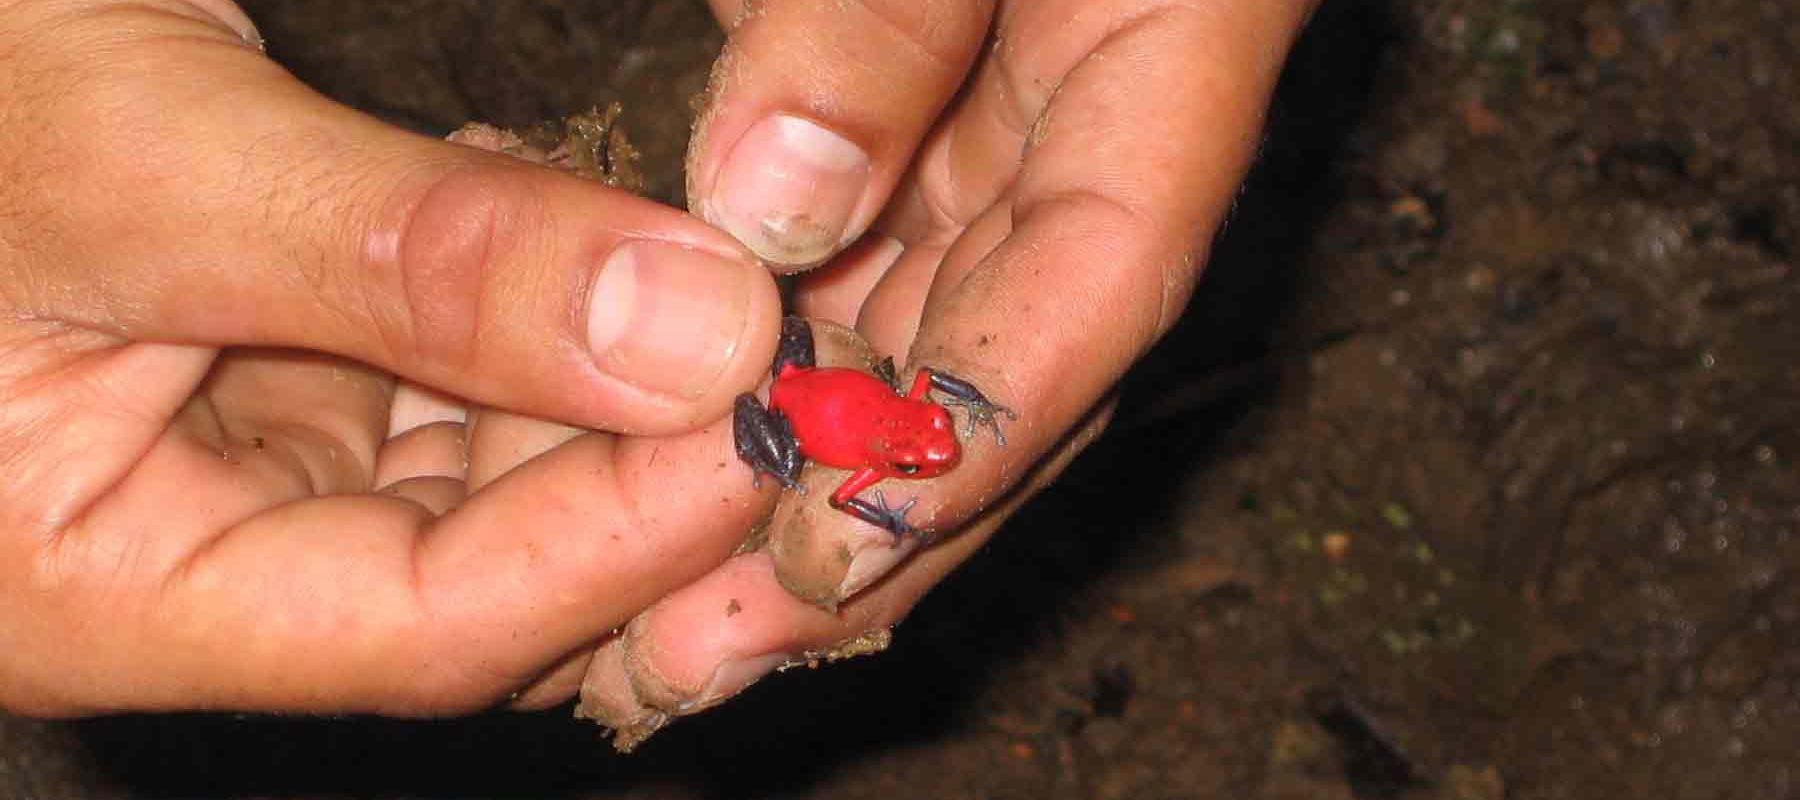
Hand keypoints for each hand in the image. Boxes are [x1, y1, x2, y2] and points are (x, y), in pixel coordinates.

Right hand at [0, 0, 784, 715]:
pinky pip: (456, 378)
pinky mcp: (284, 370)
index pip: (421, 624)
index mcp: (105, 587)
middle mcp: (192, 554)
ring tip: (754, 304)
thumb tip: (695, 335)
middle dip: (647, 470)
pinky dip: (552, 319)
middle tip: (806, 370)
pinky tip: (631, 253)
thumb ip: (416, 263)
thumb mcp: (149, 158)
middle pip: (481, 567)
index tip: (767, 425)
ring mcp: (244, 460)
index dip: (615, 540)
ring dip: (623, 390)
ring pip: (488, 472)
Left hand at [576, 0, 1318, 745]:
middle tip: (704, 655)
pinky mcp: (903, 115)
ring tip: (663, 619)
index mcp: (1176, 31)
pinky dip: (761, 376)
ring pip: (912, 343)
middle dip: (866, 529)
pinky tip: (666, 466)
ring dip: (798, 481)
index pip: (1103, 272)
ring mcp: (1002, 126)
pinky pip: (843, 269)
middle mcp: (1100, 118)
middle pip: (1004, 366)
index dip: (977, 434)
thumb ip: (882, 6)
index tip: (827, 556)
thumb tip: (768, 205)